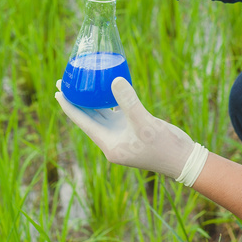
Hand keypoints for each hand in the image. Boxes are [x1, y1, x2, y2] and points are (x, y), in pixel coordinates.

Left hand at [56, 77, 207, 182]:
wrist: (184, 160)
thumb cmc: (165, 147)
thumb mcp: (146, 124)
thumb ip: (129, 102)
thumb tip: (114, 80)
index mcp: (109, 144)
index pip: (83, 122)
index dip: (69, 105)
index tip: (58, 91)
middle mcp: (111, 140)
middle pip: (88, 117)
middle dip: (76, 100)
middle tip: (64, 81)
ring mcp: (121, 135)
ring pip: (101, 114)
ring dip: (91, 99)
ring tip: (82, 82)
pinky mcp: (132, 129)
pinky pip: (115, 111)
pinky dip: (109, 100)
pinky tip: (108, 86)